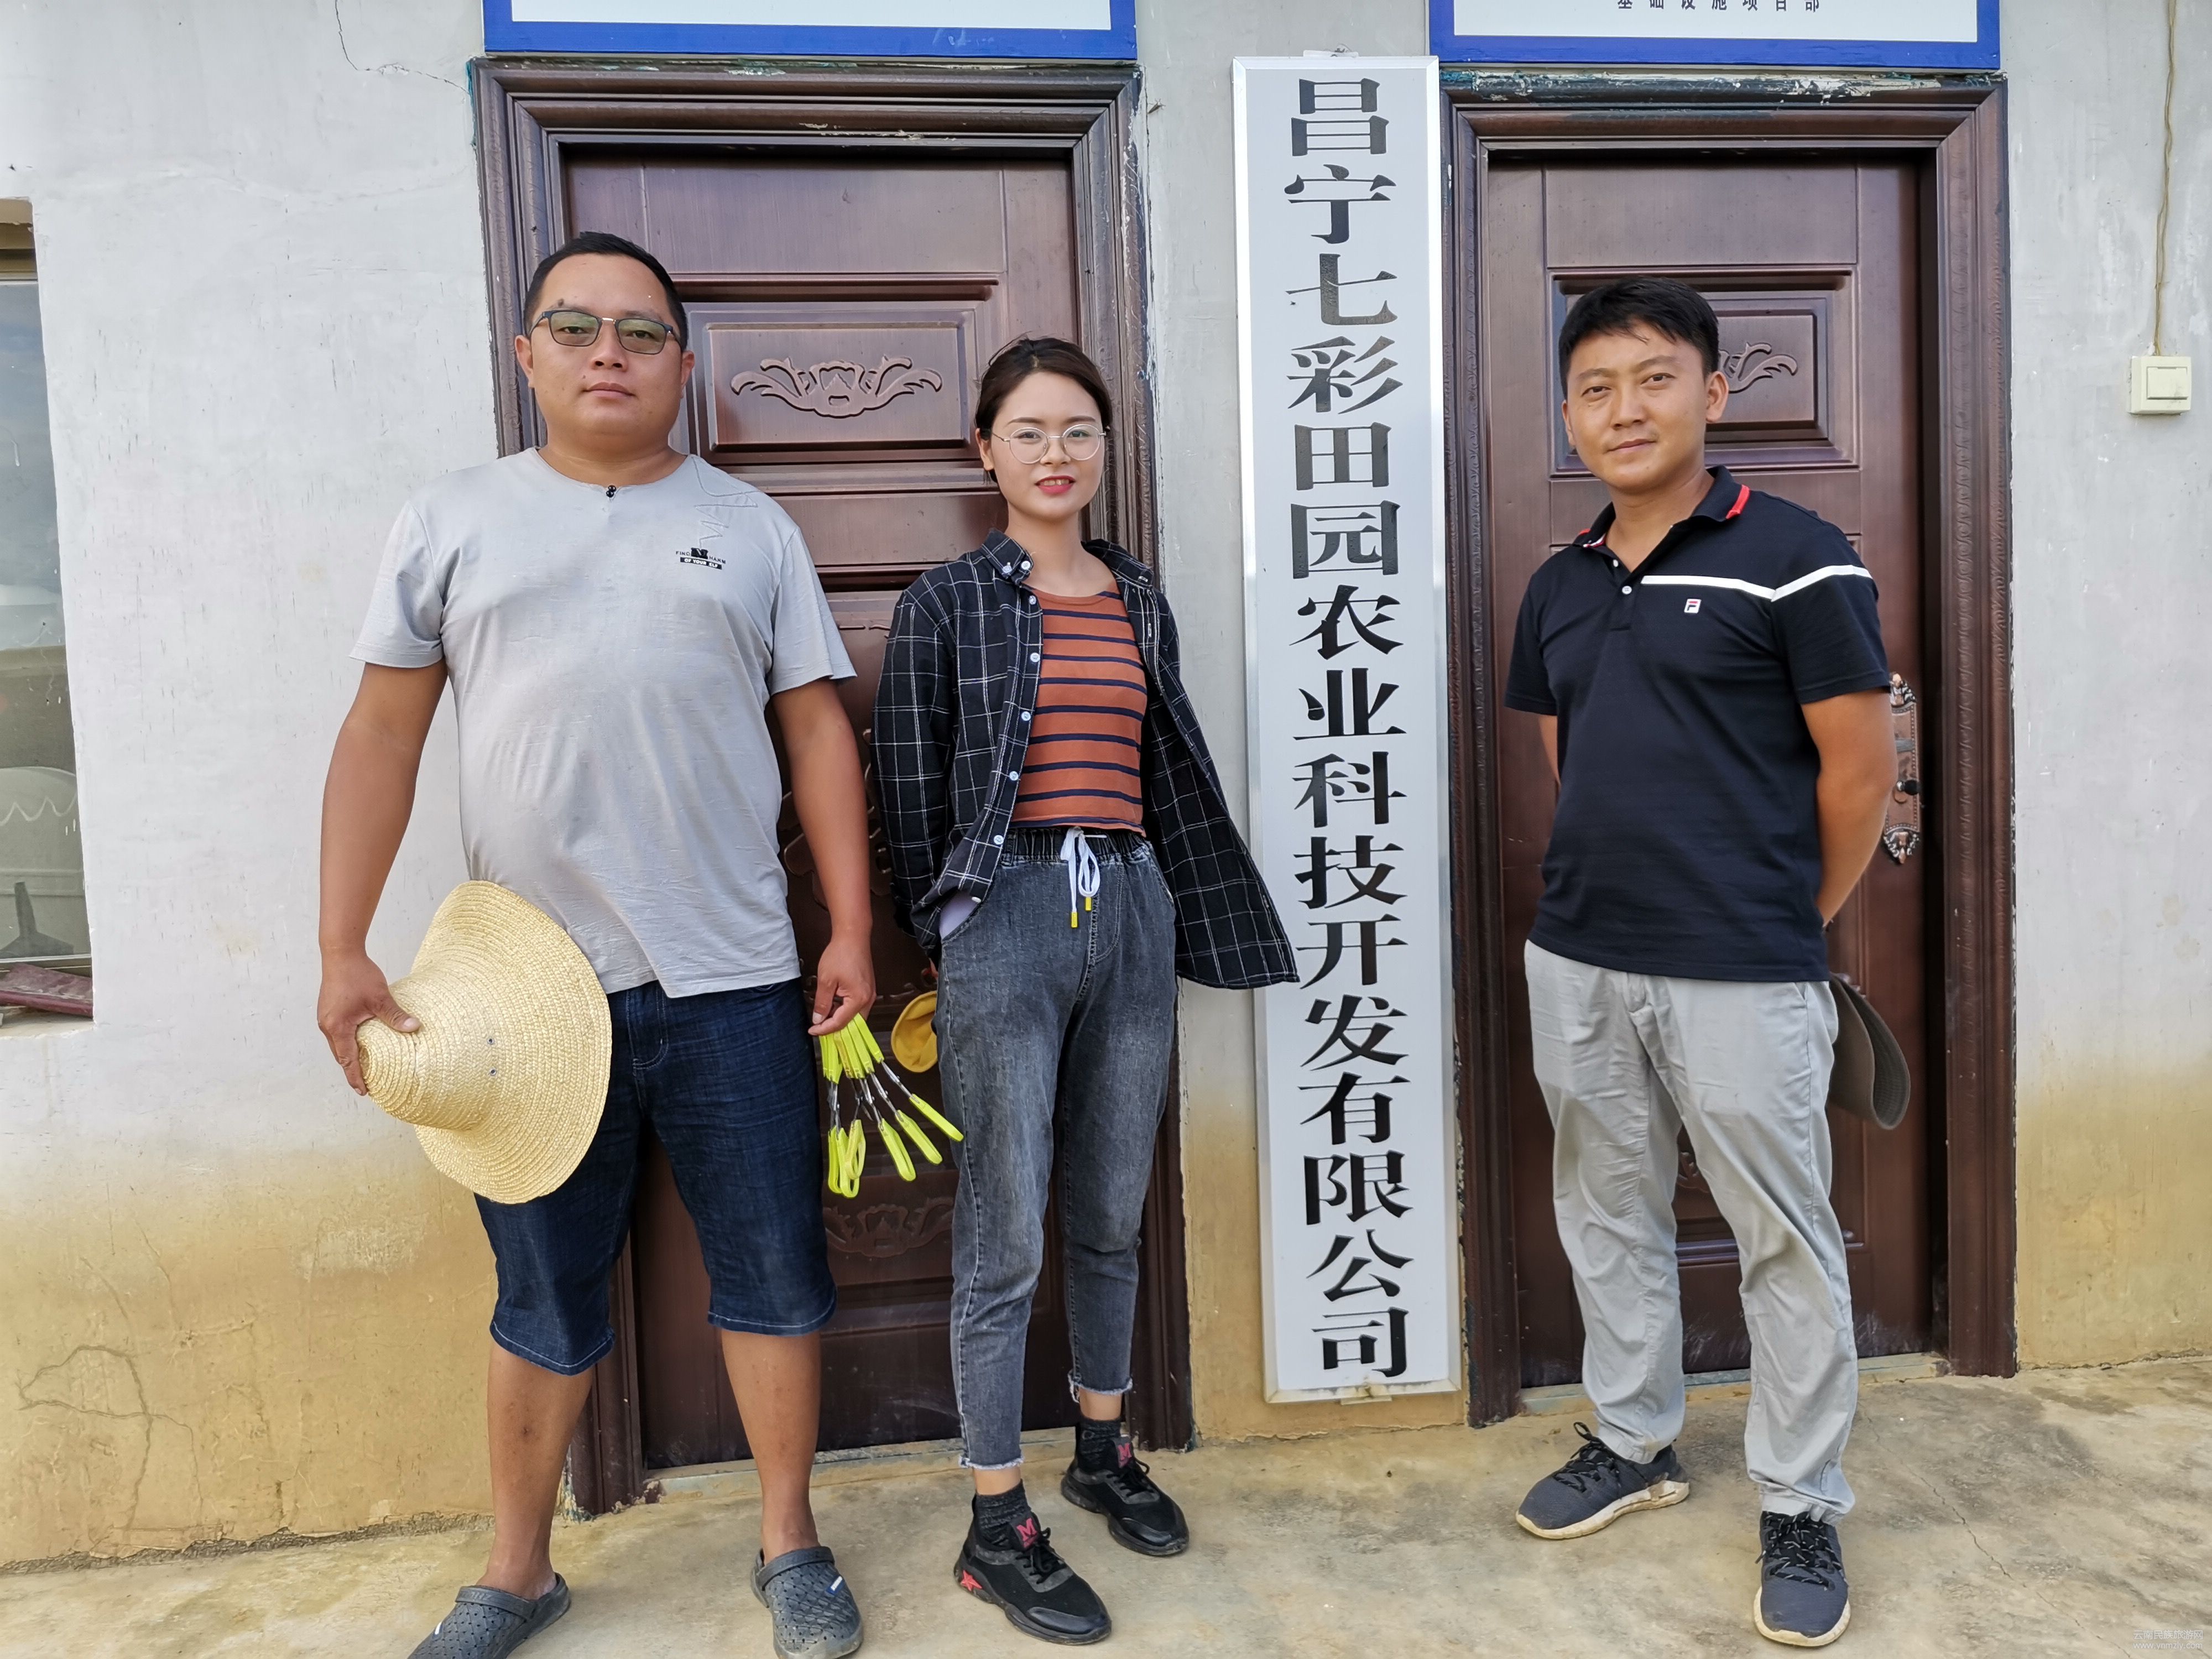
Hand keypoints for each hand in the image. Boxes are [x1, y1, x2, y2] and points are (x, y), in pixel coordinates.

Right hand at [317, 948, 417, 1094]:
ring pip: (337, 1045)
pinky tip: (359, 1044)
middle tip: (366, 1085)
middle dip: (352, 1070)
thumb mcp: (380, 997)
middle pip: (340, 1055)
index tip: (364, 1092)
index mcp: (337, 1027)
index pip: (348, 1060)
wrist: (340, 953)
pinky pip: (337, 1034)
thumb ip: (395, 1015)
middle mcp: (327, 1025)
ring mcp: (326, 1018)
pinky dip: (347, 1043)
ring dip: (349, 1056)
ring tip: (363, 1068)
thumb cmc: (358, 974)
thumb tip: (414, 1028)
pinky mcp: (328, 1010)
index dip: (356, 1077)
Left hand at [808, 930, 875, 1036]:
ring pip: (854, 1016)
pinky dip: (844, 1009)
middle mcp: (868, 999)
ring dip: (839, 1017)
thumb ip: (822, 1003)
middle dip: (834, 1027)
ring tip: (823, 1015)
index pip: (840, 1023)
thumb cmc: (841, 954)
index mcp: (859, 999)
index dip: (824, 1029)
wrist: (853, 937)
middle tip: (817, 1026)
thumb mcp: (826, 981)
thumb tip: (818, 1019)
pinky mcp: (867, 989)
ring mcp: (869, 994)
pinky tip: (833, 1005)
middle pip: (851, 1023)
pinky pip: (856, 1006)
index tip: (812, 1030)